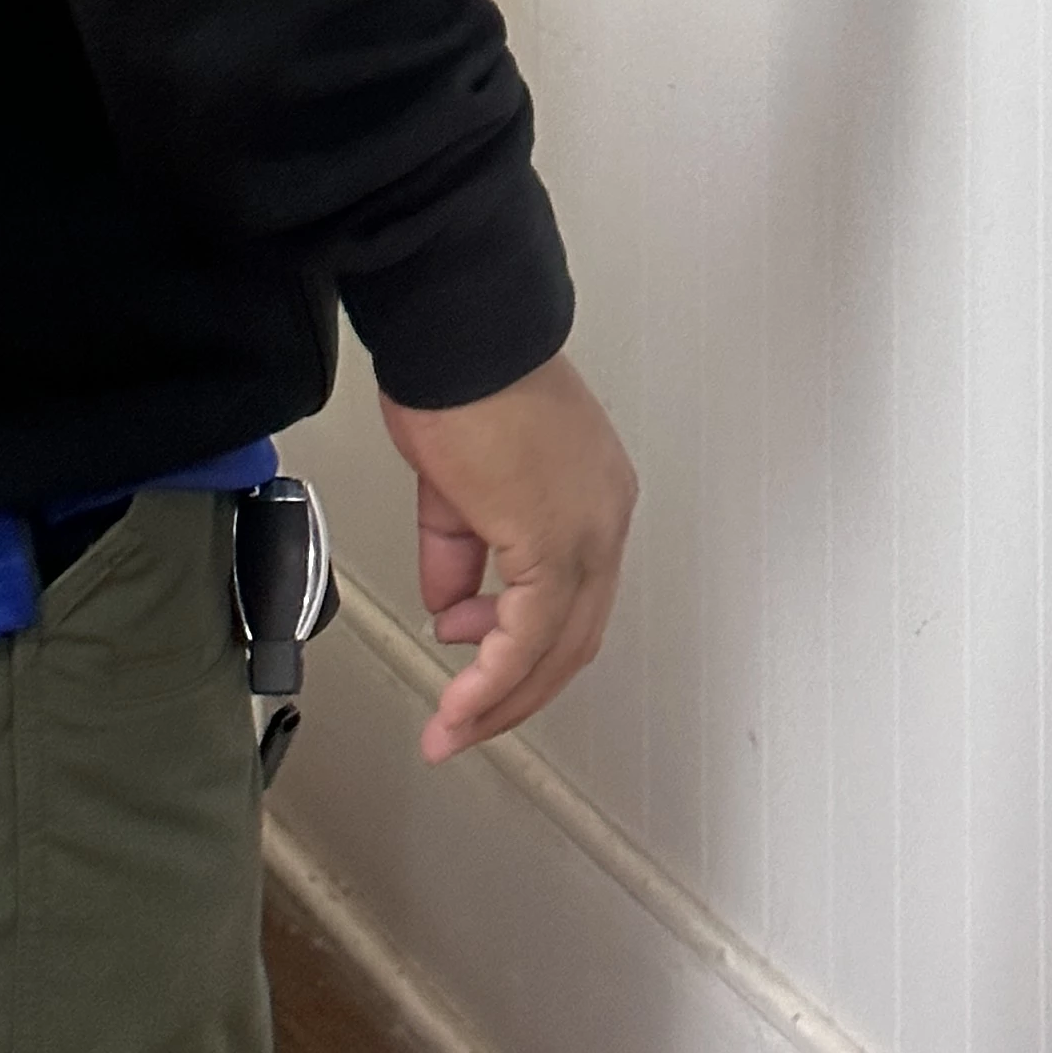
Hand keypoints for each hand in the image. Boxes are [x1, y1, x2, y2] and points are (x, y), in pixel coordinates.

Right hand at [376, 351, 636, 762]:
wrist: (459, 332)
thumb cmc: (460, 377)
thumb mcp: (456, 481)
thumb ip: (459, 547)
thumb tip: (447, 603)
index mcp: (592, 495)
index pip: (570, 596)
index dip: (520, 643)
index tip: (468, 657)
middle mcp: (604, 517)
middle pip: (572, 636)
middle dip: (515, 689)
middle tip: (465, 717)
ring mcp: (586, 532)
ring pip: (556, 648)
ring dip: (501, 698)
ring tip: (454, 720)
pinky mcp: (553, 543)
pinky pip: (527, 637)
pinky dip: (492, 680)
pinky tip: (459, 701)